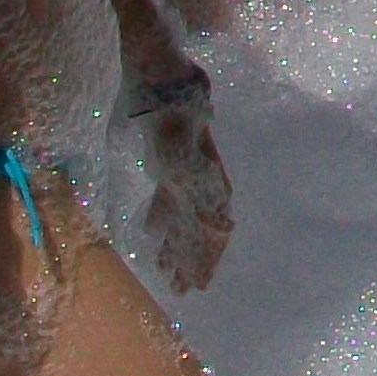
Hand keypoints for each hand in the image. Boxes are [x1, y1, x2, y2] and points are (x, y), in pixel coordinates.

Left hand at [139, 109, 232, 293]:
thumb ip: (203, 189)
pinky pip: (169, 202)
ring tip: (165, 270)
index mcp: (206, 186)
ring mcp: (185, 176)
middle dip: (191, 260)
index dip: (207, 259)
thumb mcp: (185, 157)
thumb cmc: (172, 120)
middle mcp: (200, 185)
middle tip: (182, 289)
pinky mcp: (169, 167)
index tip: (200, 285)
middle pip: (198, 230)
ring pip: (183, 218)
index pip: (212, 232)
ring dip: (176, 244)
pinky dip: (163, 220)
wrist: (163, 86)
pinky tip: (151, 232)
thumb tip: (224, 227)